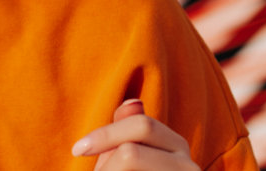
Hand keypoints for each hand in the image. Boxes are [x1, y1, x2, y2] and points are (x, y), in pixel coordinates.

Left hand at [71, 100, 198, 169]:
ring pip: (127, 164)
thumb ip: (126, 133)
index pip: (142, 126)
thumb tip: (132, 101)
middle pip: (131, 154)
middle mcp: (188, 166)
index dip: (105, 135)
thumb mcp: (128, 158)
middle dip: (105, 166)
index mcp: (176, 145)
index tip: (77, 149)